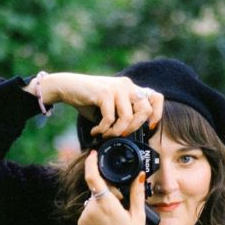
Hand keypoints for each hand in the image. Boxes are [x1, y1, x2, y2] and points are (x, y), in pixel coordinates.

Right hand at [25, 72, 163, 137]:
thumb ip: (122, 118)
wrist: (67, 87)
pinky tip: (95, 131)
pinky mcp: (104, 92)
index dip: (156, 115)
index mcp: (132, 88)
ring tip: (104, 134)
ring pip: (128, 117)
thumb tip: (130, 138)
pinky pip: (110, 118)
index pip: (157, 98)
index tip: (148, 128)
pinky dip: (103, 129)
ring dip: (115, 131)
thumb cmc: (89, 101)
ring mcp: (117, 87)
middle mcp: (128, 85)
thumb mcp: (110, 109)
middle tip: (121, 135)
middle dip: (134, 128)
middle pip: (146, 110)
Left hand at [77, 150, 146, 224]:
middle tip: (121, 206)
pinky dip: (97, 215)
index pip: (93, 178)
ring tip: (115, 222)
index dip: (91, 163)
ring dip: (102, 205)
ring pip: (93, 203)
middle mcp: (91, 209)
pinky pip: (88, 214)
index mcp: (106, 204)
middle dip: (108, 193)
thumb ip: (137, 193)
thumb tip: (140, 174)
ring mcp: (83, 219)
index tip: (92, 155)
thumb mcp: (138, 216)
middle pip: (97, 191)